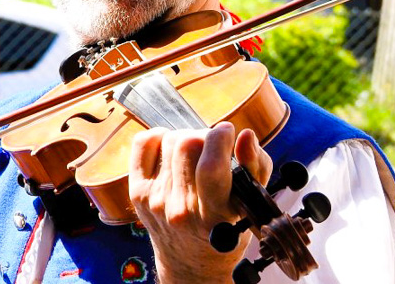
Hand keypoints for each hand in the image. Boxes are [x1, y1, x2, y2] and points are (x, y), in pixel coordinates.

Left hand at [129, 122, 271, 282]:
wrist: (190, 262)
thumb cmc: (226, 232)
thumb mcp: (250, 207)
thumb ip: (256, 168)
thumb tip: (246, 136)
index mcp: (214, 217)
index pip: (211, 167)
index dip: (220, 139)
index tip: (229, 132)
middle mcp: (180, 210)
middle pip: (187, 145)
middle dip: (206, 136)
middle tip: (214, 146)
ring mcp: (155, 201)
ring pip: (169, 141)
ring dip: (186, 138)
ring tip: (196, 153)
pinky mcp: (138, 192)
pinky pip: (143, 143)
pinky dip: (159, 137)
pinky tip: (172, 148)